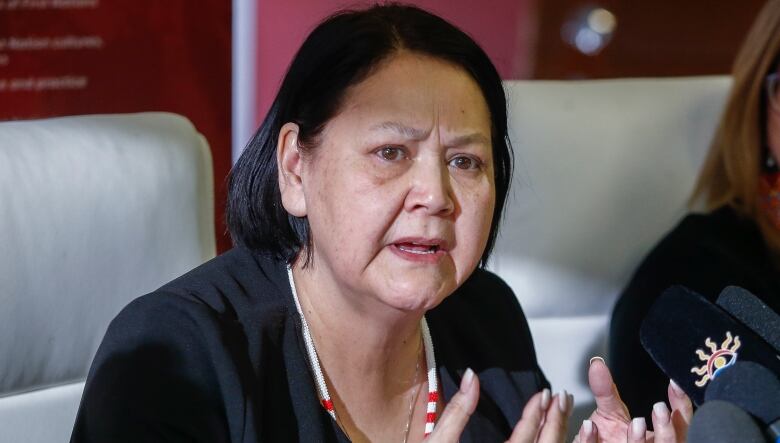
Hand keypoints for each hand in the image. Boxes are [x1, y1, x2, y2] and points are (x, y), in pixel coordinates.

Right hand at [428, 368, 571, 442]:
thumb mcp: (440, 441)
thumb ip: (457, 410)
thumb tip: (471, 376)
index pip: (525, 436)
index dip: (537, 413)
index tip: (545, 394)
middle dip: (556, 422)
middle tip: (563, 399)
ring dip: (558, 438)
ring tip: (564, 417)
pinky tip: (553, 441)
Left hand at [574, 357, 692, 442]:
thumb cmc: (606, 440)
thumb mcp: (609, 412)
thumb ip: (605, 390)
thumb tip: (597, 364)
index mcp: (657, 440)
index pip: (680, 424)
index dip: (681, 406)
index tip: (674, 384)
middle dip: (668, 430)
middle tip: (660, 408)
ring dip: (639, 441)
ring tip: (636, 423)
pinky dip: (593, 441)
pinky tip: (590, 426)